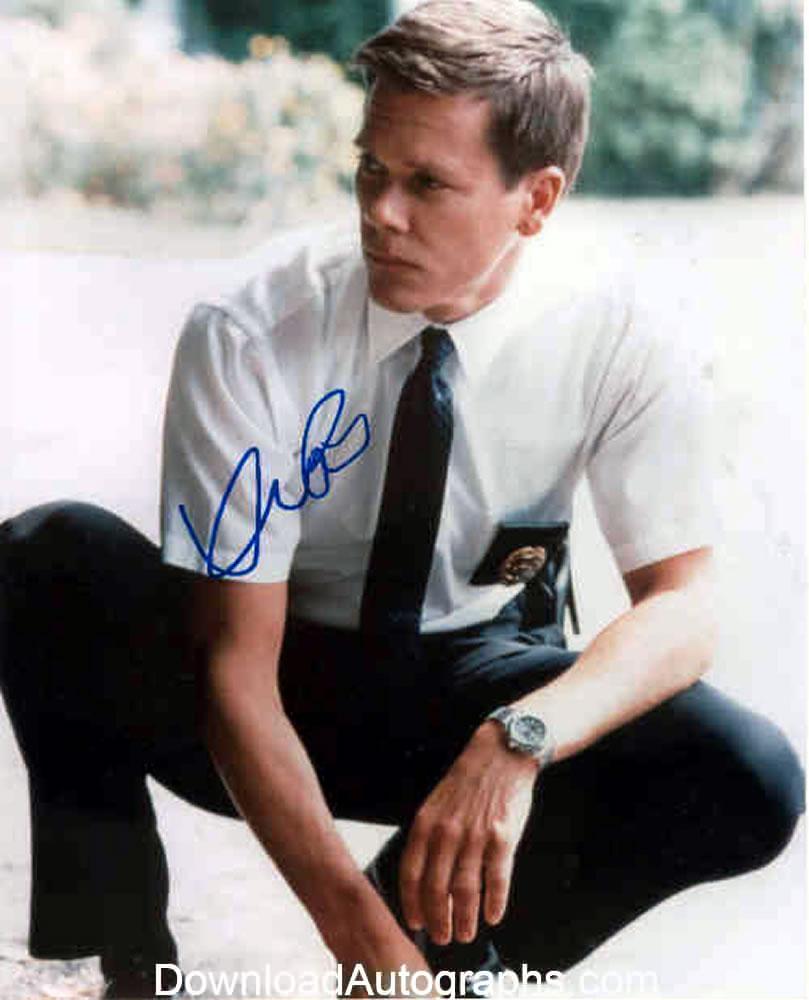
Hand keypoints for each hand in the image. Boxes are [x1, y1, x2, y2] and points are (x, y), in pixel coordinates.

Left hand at [399, 721, 539, 945]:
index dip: (411, 903)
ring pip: (465, 890)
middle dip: (437, 919)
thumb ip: (428, 836)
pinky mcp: (504, 837)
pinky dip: (495, 903)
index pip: (411, 873)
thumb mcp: (436, 803)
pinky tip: (493, 916)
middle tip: (441, 937)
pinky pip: (497, 879)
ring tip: (465, 935)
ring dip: (464, 918)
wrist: (501, 753)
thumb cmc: (468, 782)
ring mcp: (476, 835)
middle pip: (436, 888)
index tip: (414, 923)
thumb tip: (422, 874)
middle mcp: (447, 832)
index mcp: (426, 823)